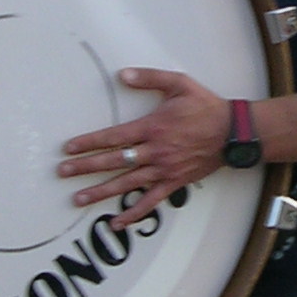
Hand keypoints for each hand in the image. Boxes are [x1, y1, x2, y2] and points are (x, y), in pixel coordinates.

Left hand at [60, 68, 229, 209]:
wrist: (233, 132)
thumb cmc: (205, 107)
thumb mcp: (179, 84)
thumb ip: (149, 78)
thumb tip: (122, 75)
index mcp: (152, 127)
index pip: (113, 136)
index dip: (89, 143)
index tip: (69, 149)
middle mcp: (154, 151)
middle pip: (113, 161)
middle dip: (85, 167)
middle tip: (63, 172)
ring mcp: (163, 170)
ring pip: (126, 183)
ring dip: (100, 192)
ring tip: (78, 199)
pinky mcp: (173, 183)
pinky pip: (150, 202)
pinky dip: (133, 213)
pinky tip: (117, 222)